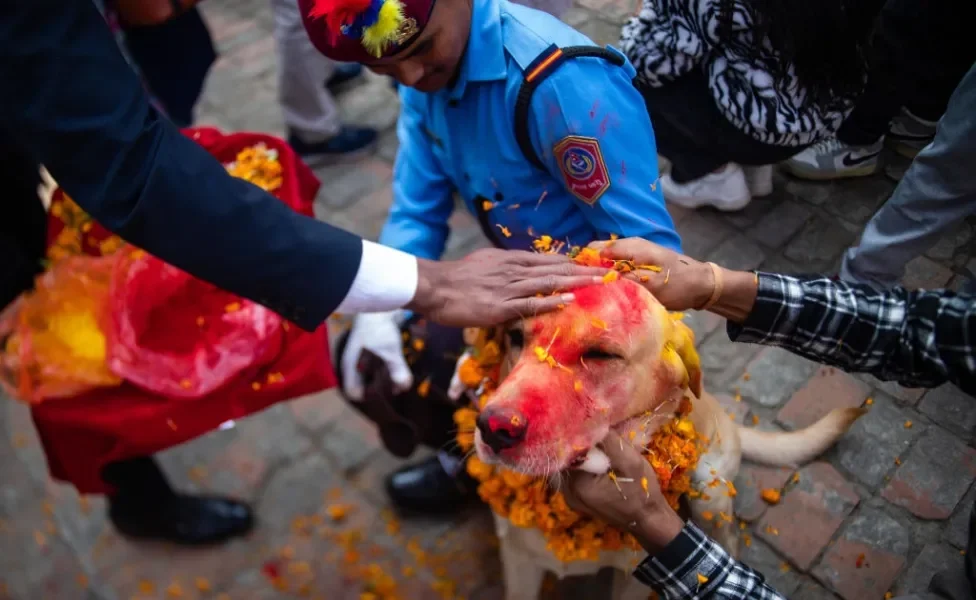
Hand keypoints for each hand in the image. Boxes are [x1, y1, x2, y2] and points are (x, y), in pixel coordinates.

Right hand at [340, 311, 411, 400]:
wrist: (381, 304)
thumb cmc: (379, 327)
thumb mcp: (389, 349)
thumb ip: (397, 369)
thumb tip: (403, 388)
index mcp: (350, 366)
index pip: (354, 392)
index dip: (369, 396)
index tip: (386, 394)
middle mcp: (353, 365)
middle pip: (364, 387)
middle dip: (380, 389)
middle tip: (397, 388)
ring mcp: (361, 360)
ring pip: (372, 379)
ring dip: (386, 381)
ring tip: (401, 380)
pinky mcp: (371, 355)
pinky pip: (378, 370)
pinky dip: (389, 372)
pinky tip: (400, 372)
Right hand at [407, 249, 606, 326]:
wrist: (434, 286)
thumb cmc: (456, 278)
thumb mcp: (485, 263)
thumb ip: (505, 266)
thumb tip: (520, 269)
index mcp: (510, 259)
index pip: (548, 259)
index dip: (573, 262)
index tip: (593, 264)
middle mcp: (514, 270)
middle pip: (555, 268)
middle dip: (584, 270)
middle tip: (609, 272)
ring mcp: (508, 288)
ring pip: (548, 282)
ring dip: (576, 281)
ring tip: (600, 282)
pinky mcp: (500, 306)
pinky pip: (530, 303)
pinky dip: (550, 300)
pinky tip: (569, 300)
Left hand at [560, 431, 684, 555]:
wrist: (649, 520)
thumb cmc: (642, 491)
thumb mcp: (631, 462)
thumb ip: (609, 442)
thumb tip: (592, 420)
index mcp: (578, 484)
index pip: (568, 451)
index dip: (578, 434)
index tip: (589, 422)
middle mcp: (568, 492)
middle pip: (567, 458)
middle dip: (580, 444)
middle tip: (595, 431)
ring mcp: (571, 498)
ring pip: (570, 466)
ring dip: (582, 454)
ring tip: (598, 444)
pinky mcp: (577, 499)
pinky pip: (575, 475)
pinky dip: (584, 465)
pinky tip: (598, 460)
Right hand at [587, 238, 713, 311]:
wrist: (702, 284)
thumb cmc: (679, 285)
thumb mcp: (651, 286)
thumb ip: (624, 281)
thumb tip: (597, 281)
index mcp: (631, 247)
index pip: (595, 249)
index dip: (582, 264)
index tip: (575, 282)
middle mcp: (630, 244)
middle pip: (598, 252)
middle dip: (588, 268)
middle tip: (582, 288)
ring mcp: (634, 250)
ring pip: (605, 258)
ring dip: (598, 272)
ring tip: (591, 290)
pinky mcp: (637, 259)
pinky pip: (615, 263)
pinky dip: (609, 273)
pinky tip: (607, 287)